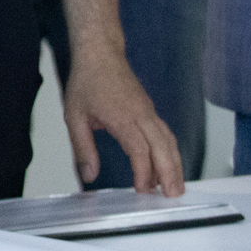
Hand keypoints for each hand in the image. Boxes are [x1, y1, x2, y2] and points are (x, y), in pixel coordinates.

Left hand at [62, 50, 185, 194]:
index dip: (144, 172)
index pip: (140, 150)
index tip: (142, 190)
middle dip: (170, 173)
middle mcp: (141, 114)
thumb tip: (90, 175)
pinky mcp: (149, 110)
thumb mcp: (74, 116)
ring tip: (175, 187)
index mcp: (122, 117)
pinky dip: (170, 152)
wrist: (100, 53)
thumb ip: (83, 148)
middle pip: (163, 148)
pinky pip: (165, 134)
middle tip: (172, 196)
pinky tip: (167, 165)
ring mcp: (148, 111)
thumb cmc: (87, 82)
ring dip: (174, 164)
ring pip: (168, 141)